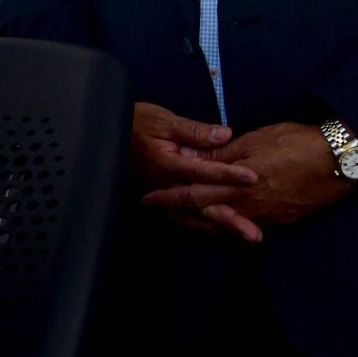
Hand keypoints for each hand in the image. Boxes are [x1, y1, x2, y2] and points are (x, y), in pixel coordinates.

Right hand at [127, 101, 261, 240]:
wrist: (103, 138)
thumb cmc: (133, 123)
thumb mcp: (163, 120)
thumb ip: (194, 131)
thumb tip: (225, 135)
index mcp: (166, 164)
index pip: (203, 172)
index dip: (229, 175)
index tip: (254, 178)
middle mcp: (164, 186)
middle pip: (201, 207)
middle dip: (229, 220)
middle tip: (254, 234)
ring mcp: (160, 197)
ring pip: (192, 218)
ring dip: (219, 228)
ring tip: (244, 236)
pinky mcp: (156, 202)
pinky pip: (181, 219)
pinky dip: (201, 227)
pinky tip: (219, 232)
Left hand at [142, 121, 350, 243]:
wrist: (341, 160)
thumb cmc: (296, 143)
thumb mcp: (252, 142)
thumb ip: (220, 157)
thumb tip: (191, 162)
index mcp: (236, 189)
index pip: (191, 197)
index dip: (167, 200)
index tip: (147, 201)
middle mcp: (248, 210)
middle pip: (204, 220)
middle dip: (179, 219)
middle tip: (160, 215)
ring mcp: (266, 220)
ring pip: (225, 228)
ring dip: (203, 225)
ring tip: (183, 221)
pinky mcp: (282, 222)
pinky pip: (248, 229)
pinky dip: (229, 227)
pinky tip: (223, 224)